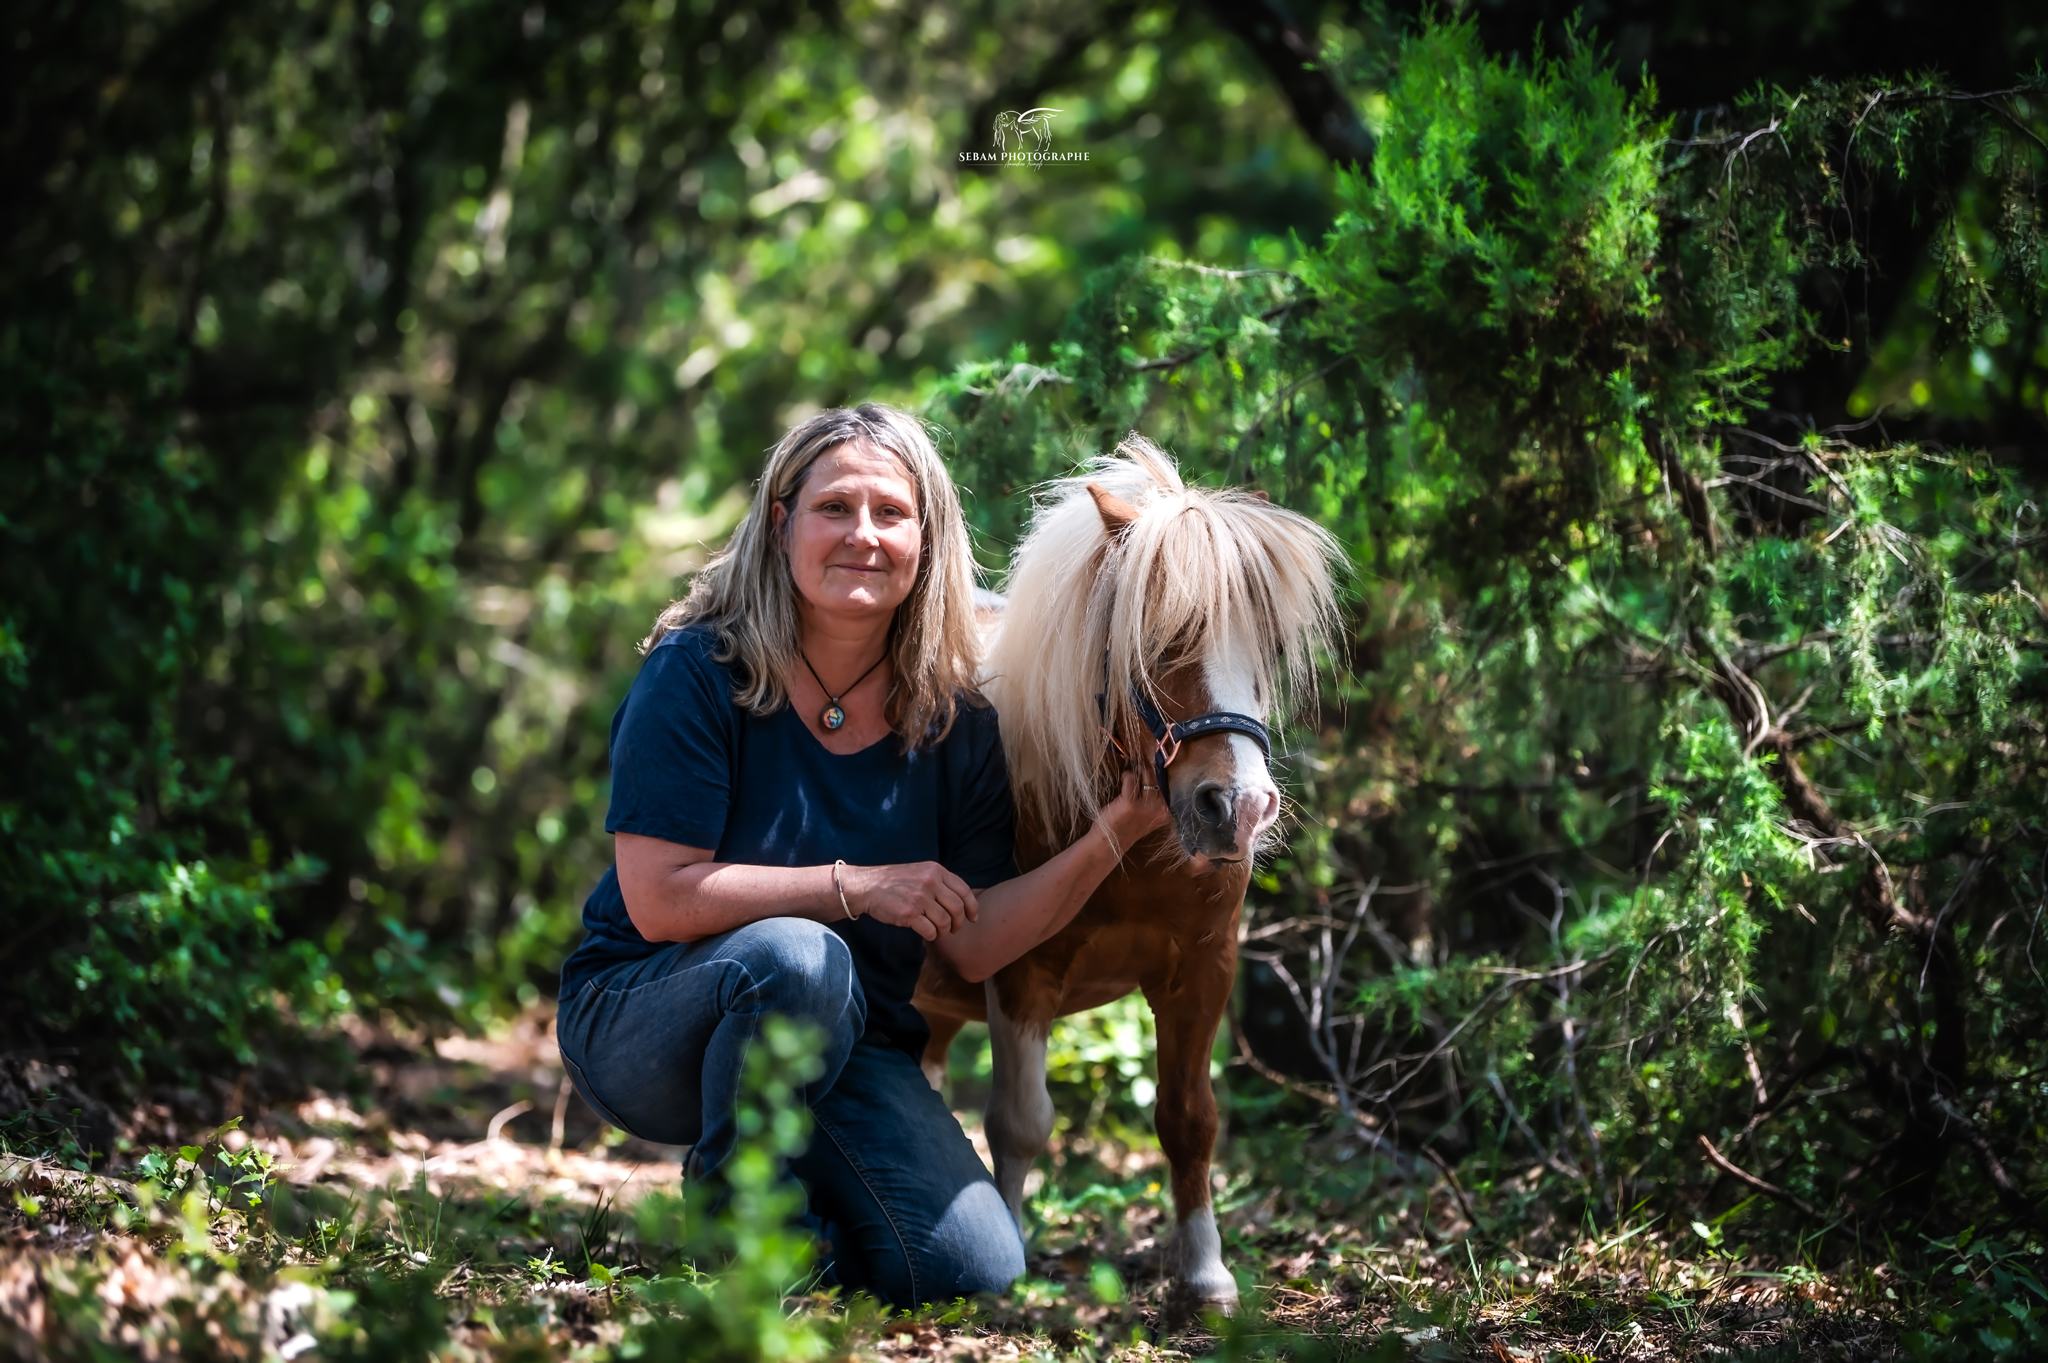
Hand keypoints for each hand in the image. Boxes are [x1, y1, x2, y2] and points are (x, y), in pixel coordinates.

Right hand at [842, 861, 978, 940]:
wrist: (868, 886)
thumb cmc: (895, 881)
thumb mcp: (921, 872)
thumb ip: (940, 882)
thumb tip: (961, 901)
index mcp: (936, 871)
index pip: (964, 890)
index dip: (972, 907)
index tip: (972, 918)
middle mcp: (930, 882)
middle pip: (957, 908)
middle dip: (958, 923)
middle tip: (953, 929)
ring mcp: (920, 898)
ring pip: (944, 921)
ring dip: (944, 931)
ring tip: (938, 932)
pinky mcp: (909, 913)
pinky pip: (930, 930)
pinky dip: (932, 936)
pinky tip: (927, 934)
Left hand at [1097, 768, 1171, 852]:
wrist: (1110, 843)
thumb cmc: (1128, 827)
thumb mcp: (1149, 815)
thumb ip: (1155, 800)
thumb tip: (1154, 774)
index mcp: (1168, 812)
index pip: (1169, 785)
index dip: (1161, 772)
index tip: (1155, 763)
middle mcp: (1161, 809)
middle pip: (1158, 778)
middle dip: (1148, 768)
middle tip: (1140, 763)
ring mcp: (1146, 806)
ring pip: (1146, 776)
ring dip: (1138, 770)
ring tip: (1132, 771)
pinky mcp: (1130, 803)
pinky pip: (1131, 779)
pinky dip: (1127, 775)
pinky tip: (1124, 777)